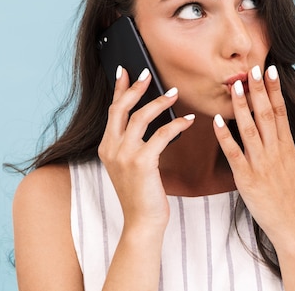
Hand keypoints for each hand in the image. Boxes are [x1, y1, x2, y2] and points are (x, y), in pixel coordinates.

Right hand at [98, 66, 194, 232]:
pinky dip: (176, 125)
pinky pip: (161, 135)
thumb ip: (131, 144)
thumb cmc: (141, 194)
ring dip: (160, 102)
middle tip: (149, 73)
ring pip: (141, 117)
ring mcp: (124, 155)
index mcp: (106, 147)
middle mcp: (111, 148)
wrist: (142, 222)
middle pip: (122, 108)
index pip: (113, 111)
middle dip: (136, 87)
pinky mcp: (141, 162)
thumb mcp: (130, 165)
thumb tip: (145, 118)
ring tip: (174, 93)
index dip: (119, 89)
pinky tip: (188, 120)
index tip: (125, 71)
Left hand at [213, 65, 294, 248]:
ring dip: (241, 107)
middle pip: (266, 115)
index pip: (280, 112)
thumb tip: (284, 133)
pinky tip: (216, 121)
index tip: (271, 71)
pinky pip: (234, 153)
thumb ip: (288, 147)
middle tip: (252, 68)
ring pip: (250, 129)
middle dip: (259, 90)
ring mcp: (261, 164)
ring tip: (234, 86)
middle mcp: (275, 152)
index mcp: (287, 147)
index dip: (275, 91)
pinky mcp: (247, 178)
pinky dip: (225, 136)